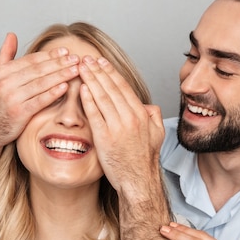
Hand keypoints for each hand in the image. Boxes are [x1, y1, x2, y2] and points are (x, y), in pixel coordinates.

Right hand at [0, 32, 80, 148]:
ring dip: (60, 75)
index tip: (66, 51)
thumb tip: (11, 35)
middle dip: (59, 63)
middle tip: (76, 59)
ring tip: (75, 70)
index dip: (50, 55)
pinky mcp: (19, 113)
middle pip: (38, 70)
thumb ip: (6, 54)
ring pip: (41, 83)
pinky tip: (65, 87)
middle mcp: (6, 82)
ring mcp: (12, 97)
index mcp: (3, 71)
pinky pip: (40, 100)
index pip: (31, 60)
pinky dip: (53, 93)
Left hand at [78, 55, 163, 197]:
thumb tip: (147, 105)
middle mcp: (130, 118)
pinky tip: (82, 88)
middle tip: (86, 58)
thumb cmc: (144, 159)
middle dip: (97, 70)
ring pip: (102, 97)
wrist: (138, 181)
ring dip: (91, 79)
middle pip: (111, 88)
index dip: (111, 72)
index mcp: (141, 114)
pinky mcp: (104, 138)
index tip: (101, 62)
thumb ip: (153, 116)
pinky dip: (88, 100)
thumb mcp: (158, 134)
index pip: (123, 87)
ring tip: (81, 67)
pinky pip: (94, 114)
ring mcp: (117, 128)